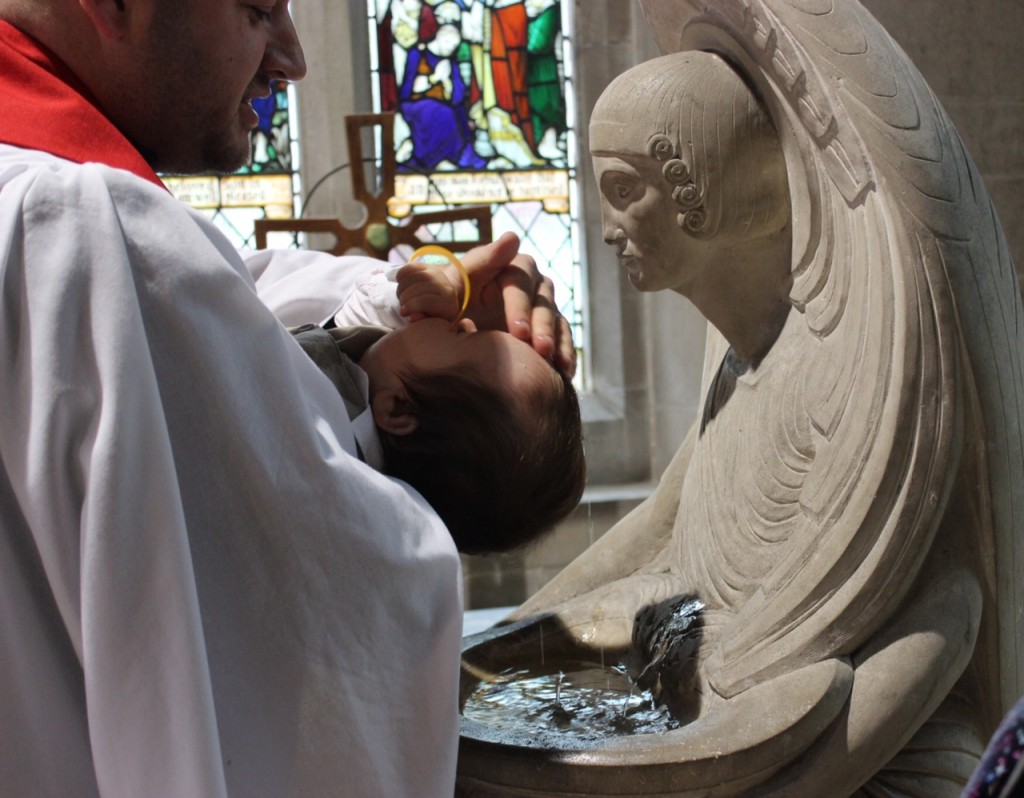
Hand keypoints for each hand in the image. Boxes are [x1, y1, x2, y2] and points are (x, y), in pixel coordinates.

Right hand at [395, 260, 461, 321]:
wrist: (444, 298)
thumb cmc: (435, 315)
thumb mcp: (431, 322)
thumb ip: (422, 321)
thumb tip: (413, 317)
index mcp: (447, 303)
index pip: (425, 301)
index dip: (410, 307)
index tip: (402, 312)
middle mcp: (445, 286)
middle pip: (419, 287)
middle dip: (404, 297)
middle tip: (401, 304)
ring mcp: (437, 274)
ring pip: (415, 276)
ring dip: (402, 286)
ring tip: (400, 295)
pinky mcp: (429, 267)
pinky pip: (412, 267)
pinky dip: (402, 273)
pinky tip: (399, 281)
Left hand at [458, 232, 576, 376]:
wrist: (445, 327)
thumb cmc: (443, 301)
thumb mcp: (447, 286)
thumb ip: (473, 264)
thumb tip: (511, 239)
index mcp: (502, 266)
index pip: (518, 278)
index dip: (519, 304)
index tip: (519, 331)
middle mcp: (525, 281)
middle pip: (541, 297)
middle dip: (539, 324)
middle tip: (535, 348)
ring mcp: (538, 304)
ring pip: (554, 316)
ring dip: (555, 338)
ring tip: (551, 361)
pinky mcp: (546, 327)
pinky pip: (563, 336)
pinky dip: (565, 353)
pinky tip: (564, 371)